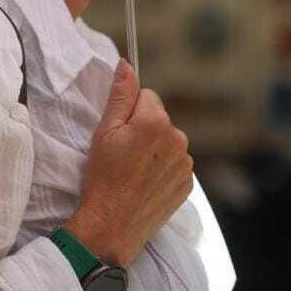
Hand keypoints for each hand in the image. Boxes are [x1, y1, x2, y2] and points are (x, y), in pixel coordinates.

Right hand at [67, 60, 193, 267]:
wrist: (112, 226)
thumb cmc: (103, 180)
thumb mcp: (104, 132)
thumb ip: (120, 95)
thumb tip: (127, 64)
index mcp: (156, 121)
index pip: (147, 96)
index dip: (129, 112)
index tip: (119, 132)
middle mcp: (178, 139)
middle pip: (160, 118)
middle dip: (144, 129)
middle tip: (122, 154)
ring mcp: (185, 163)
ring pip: (168, 142)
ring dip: (154, 150)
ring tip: (132, 172)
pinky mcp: (187, 183)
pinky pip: (174, 164)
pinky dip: (162, 170)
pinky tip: (144, 184)